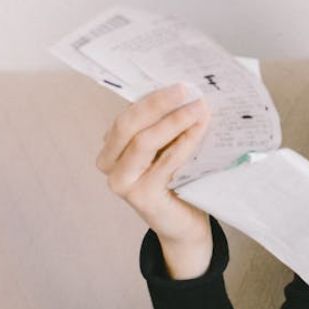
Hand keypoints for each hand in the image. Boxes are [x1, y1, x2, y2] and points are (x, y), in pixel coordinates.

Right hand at [96, 82, 212, 245]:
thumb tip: (186, 92)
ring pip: (144, 141)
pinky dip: (183, 143)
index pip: (127, 115)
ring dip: (174, 121)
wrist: (185, 224)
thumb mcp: (166, 149)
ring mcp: (122, 183)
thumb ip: (165, 126)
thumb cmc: (176, 182)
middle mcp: (109, 165)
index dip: (152, 98)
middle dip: (159, 104)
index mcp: (112, 148)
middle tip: (186, 90)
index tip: (178, 84)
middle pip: (129, 125)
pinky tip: (198, 130)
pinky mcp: (141, 196)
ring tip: (198, 108)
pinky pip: (164, 162)